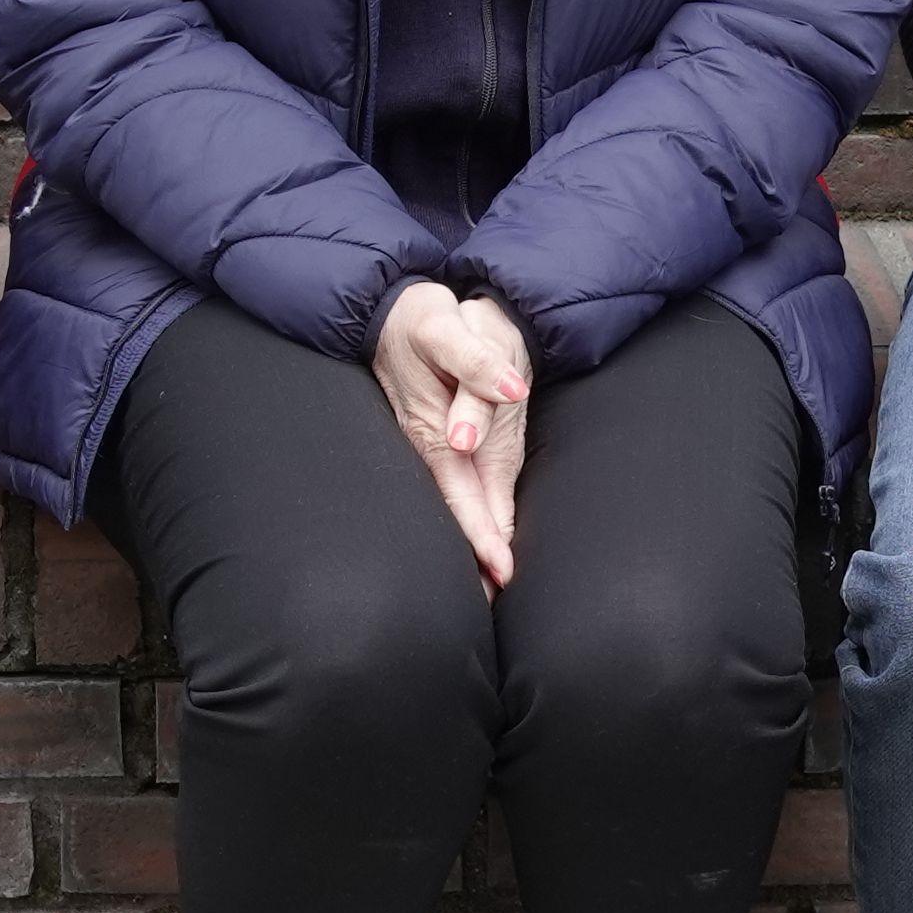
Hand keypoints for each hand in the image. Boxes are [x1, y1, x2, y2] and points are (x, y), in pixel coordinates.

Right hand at [370, 280, 532, 590]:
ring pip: (460, 506)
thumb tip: (511, 391)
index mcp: (432, 428)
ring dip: (475, 547)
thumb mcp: (448, 328)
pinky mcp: (452, 440)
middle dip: (477, 557)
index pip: (459, 492)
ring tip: (491, 592)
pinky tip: (485, 550)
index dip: (480, 532)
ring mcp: (442, 445)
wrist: (401, 308)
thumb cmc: (427, 318)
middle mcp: (435, 445)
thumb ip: (477, 363)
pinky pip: (465, 487)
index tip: (501, 569)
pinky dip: (478, 520)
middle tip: (496, 604)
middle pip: (459, 511)